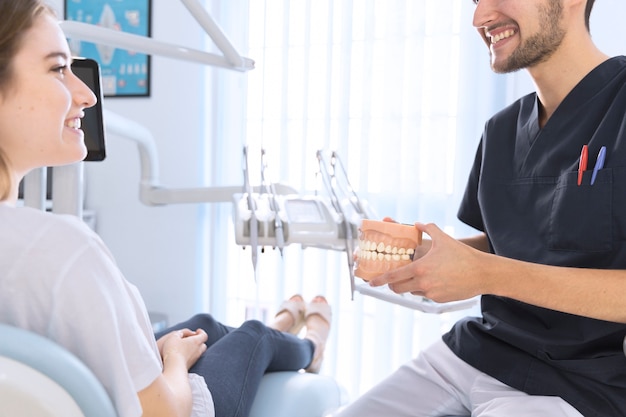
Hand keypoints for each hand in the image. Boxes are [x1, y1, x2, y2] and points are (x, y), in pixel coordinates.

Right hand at [157, 328, 207, 369]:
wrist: (173, 367)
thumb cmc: (173, 350)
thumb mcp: (174, 336)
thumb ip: (180, 333)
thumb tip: (182, 334)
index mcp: (196, 341)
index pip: (204, 335)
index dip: (201, 332)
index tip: (197, 331)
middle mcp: (198, 350)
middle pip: (203, 344)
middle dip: (199, 341)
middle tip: (192, 339)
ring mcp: (195, 359)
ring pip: (199, 352)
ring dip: (195, 349)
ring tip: (186, 347)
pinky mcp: (190, 366)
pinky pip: (193, 359)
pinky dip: (191, 355)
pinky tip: (183, 355)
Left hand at [368, 222, 484, 302]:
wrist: (482, 273)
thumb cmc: (462, 255)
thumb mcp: (443, 239)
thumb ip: (428, 229)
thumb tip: (418, 223)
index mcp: (420, 268)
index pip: (393, 277)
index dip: (379, 280)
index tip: (371, 282)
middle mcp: (423, 283)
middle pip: (398, 288)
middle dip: (392, 285)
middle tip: (392, 279)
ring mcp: (431, 293)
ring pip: (412, 291)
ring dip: (409, 285)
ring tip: (417, 276)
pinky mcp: (439, 299)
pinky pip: (425, 295)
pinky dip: (424, 289)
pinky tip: (434, 280)